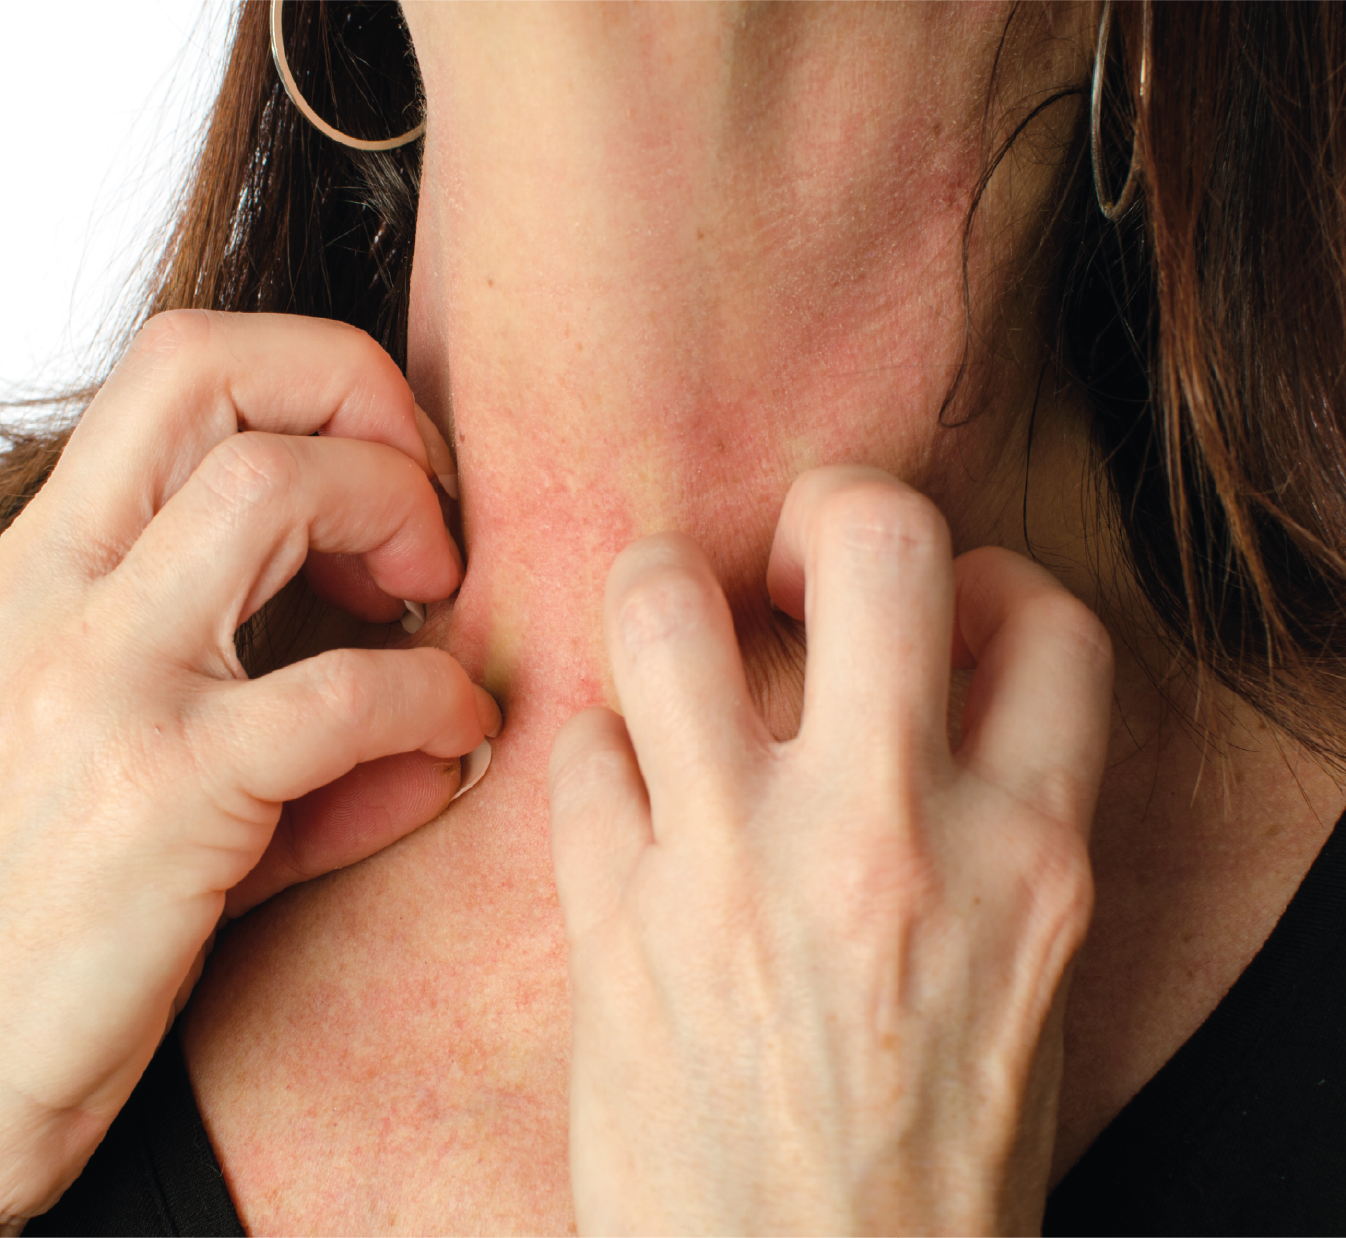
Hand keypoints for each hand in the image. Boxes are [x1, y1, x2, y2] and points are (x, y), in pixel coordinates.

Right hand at [0, 311, 496, 1223]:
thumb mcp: (162, 776)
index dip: (324, 377)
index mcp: (51, 563)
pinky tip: (460, 736)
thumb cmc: (62, 904)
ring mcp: (98, 682)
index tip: (402, 469)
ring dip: (400, 517)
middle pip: (215, 377)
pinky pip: (338, 696)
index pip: (180, 366)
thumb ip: (303, 736)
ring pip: (271, 491)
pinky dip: (433, 697)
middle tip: (430, 522)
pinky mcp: (154, 793)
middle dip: (366, 405)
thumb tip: (453, 730)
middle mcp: (55, 591)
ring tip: (437, 603)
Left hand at [549, 466, 1112, 1234]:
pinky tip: (622, 793)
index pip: (1045, 619)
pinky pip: (576, 748)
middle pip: (874, 539)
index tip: (936, 614)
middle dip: (829, 508)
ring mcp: (736, 870)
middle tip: (792, 560)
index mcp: (1029, 857)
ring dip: (660, 591)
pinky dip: (594, 748)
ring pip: (662, 604)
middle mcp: (889, 838)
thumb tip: (930, 677)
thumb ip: (997, 818)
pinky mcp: (614, 923)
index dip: (987, 582)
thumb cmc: (930, 1158)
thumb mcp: (1026, 977)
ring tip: (670, 637)